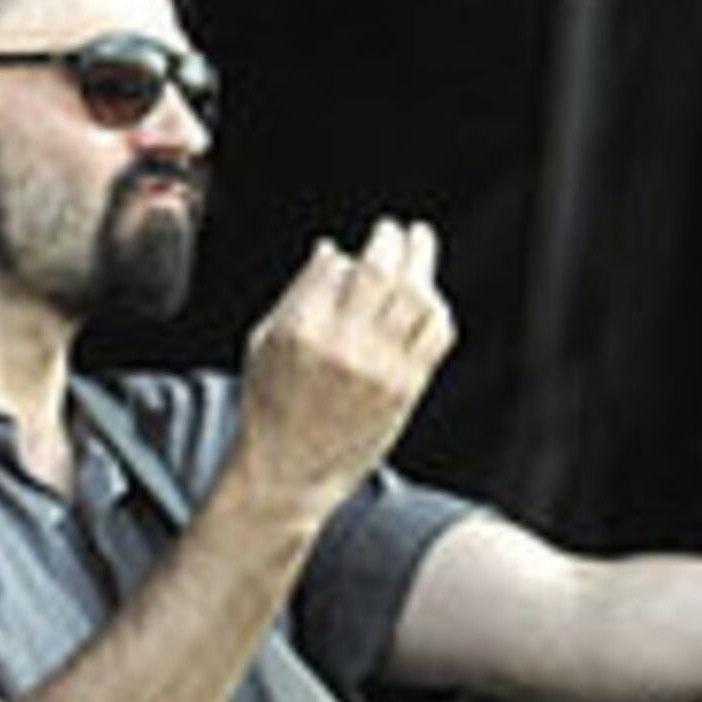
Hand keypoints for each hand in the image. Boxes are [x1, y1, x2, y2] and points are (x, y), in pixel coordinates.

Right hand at [227, 217, 457, 512]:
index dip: (362, 247)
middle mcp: (344, 345)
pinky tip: (430, 300)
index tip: (370, 236)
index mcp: (302, 329)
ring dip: (423, 267)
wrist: (288, 470)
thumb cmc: (269, 405)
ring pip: (418, 300)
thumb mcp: (263, 343)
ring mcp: (380, 368)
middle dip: (395, 242)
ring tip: (421, 247)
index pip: (341, 267)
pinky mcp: (405, 388)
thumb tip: (332, 253)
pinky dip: (438, 310)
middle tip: (399, 230)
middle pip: (384, 274)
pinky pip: (435, 336)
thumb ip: (298, 294)